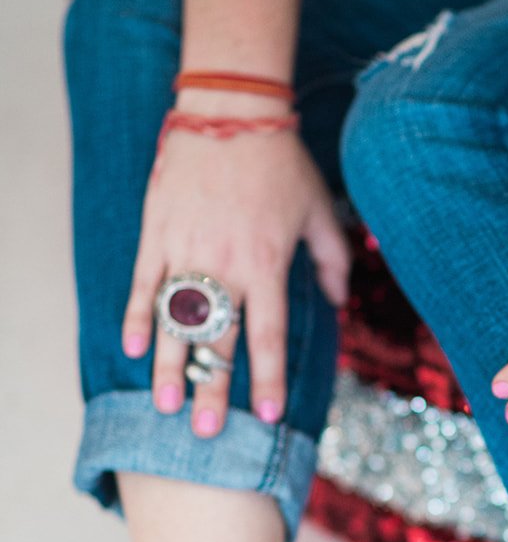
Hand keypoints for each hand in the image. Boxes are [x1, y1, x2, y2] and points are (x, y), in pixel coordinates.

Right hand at [121, 93, 350, 436]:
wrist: (231, 109)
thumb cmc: (280, 162)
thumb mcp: (317, 209)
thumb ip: (332, 260)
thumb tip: (341, 302)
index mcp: (267, 264)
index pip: (269, 334)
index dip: (270, 378)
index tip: (272, 416)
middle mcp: (226, 264)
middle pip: (218, 340)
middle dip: (213, 388)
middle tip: (207, 432)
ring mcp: (186, 249)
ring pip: (175, 320)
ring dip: (169, 366)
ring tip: (165, 405)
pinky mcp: (157, 232)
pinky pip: (143, 283)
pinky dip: (137, 316)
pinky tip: (133, 349)